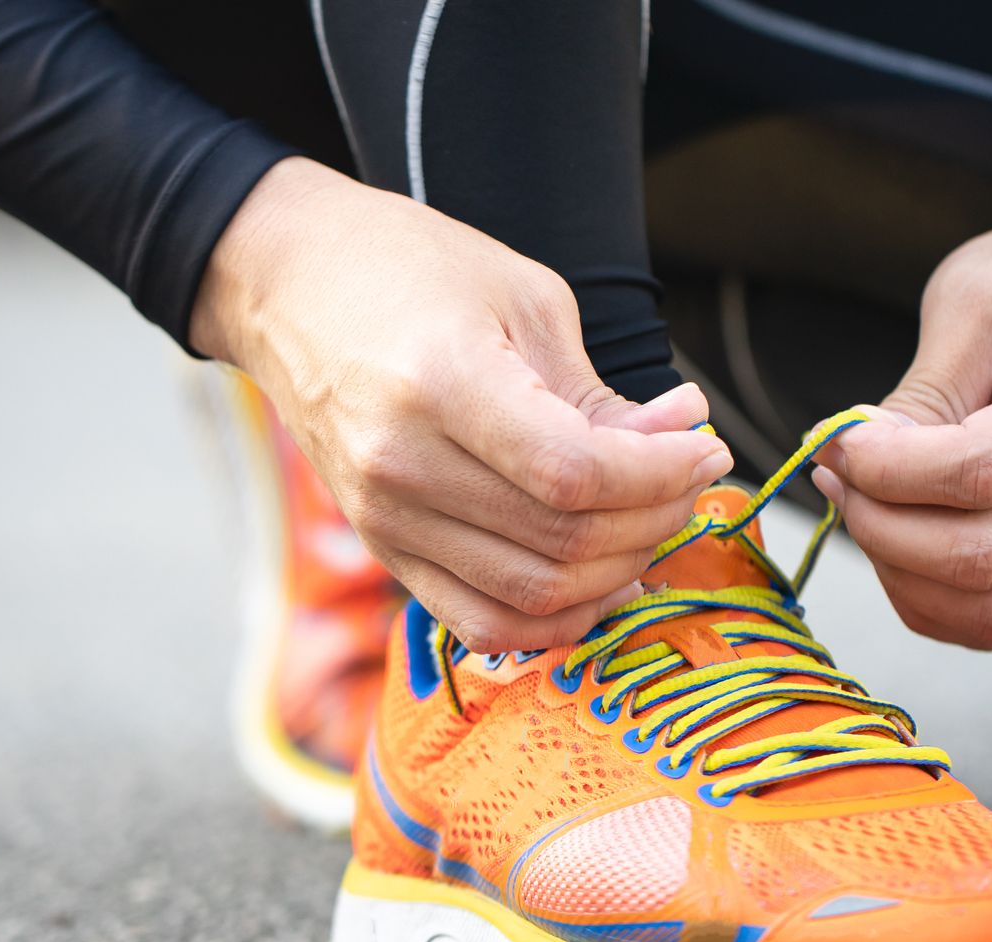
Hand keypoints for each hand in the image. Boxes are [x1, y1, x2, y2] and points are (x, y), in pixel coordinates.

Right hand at [193, 158, 730, 651]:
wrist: (286, 289)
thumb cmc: (407, 269)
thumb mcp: (523, 298)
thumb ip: (597, 392)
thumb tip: (679, 443)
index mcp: (442, 384)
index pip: (577, 475)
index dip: (662, 476)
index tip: (705, 447)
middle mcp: (402, 466)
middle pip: (564, 543)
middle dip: (655, 518)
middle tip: (688, 474)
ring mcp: (385, 520)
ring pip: (532, 596)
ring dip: (617, 571)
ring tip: (650, 518)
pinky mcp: (384, 549)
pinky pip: (482, 622)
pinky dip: (553, 618)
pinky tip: (598, 579)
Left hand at [811, 200, 991, 648]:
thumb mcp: (977, 298)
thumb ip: (922, 392)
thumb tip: (856, 461)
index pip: (976, 476)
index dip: (887, 471)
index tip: (838, 440)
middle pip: (977, 560)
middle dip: (879, 526)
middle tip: (838, 471)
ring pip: (986, 609)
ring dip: (898, 571)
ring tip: (862, 501)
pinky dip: (927, 595)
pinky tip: (894, 535)